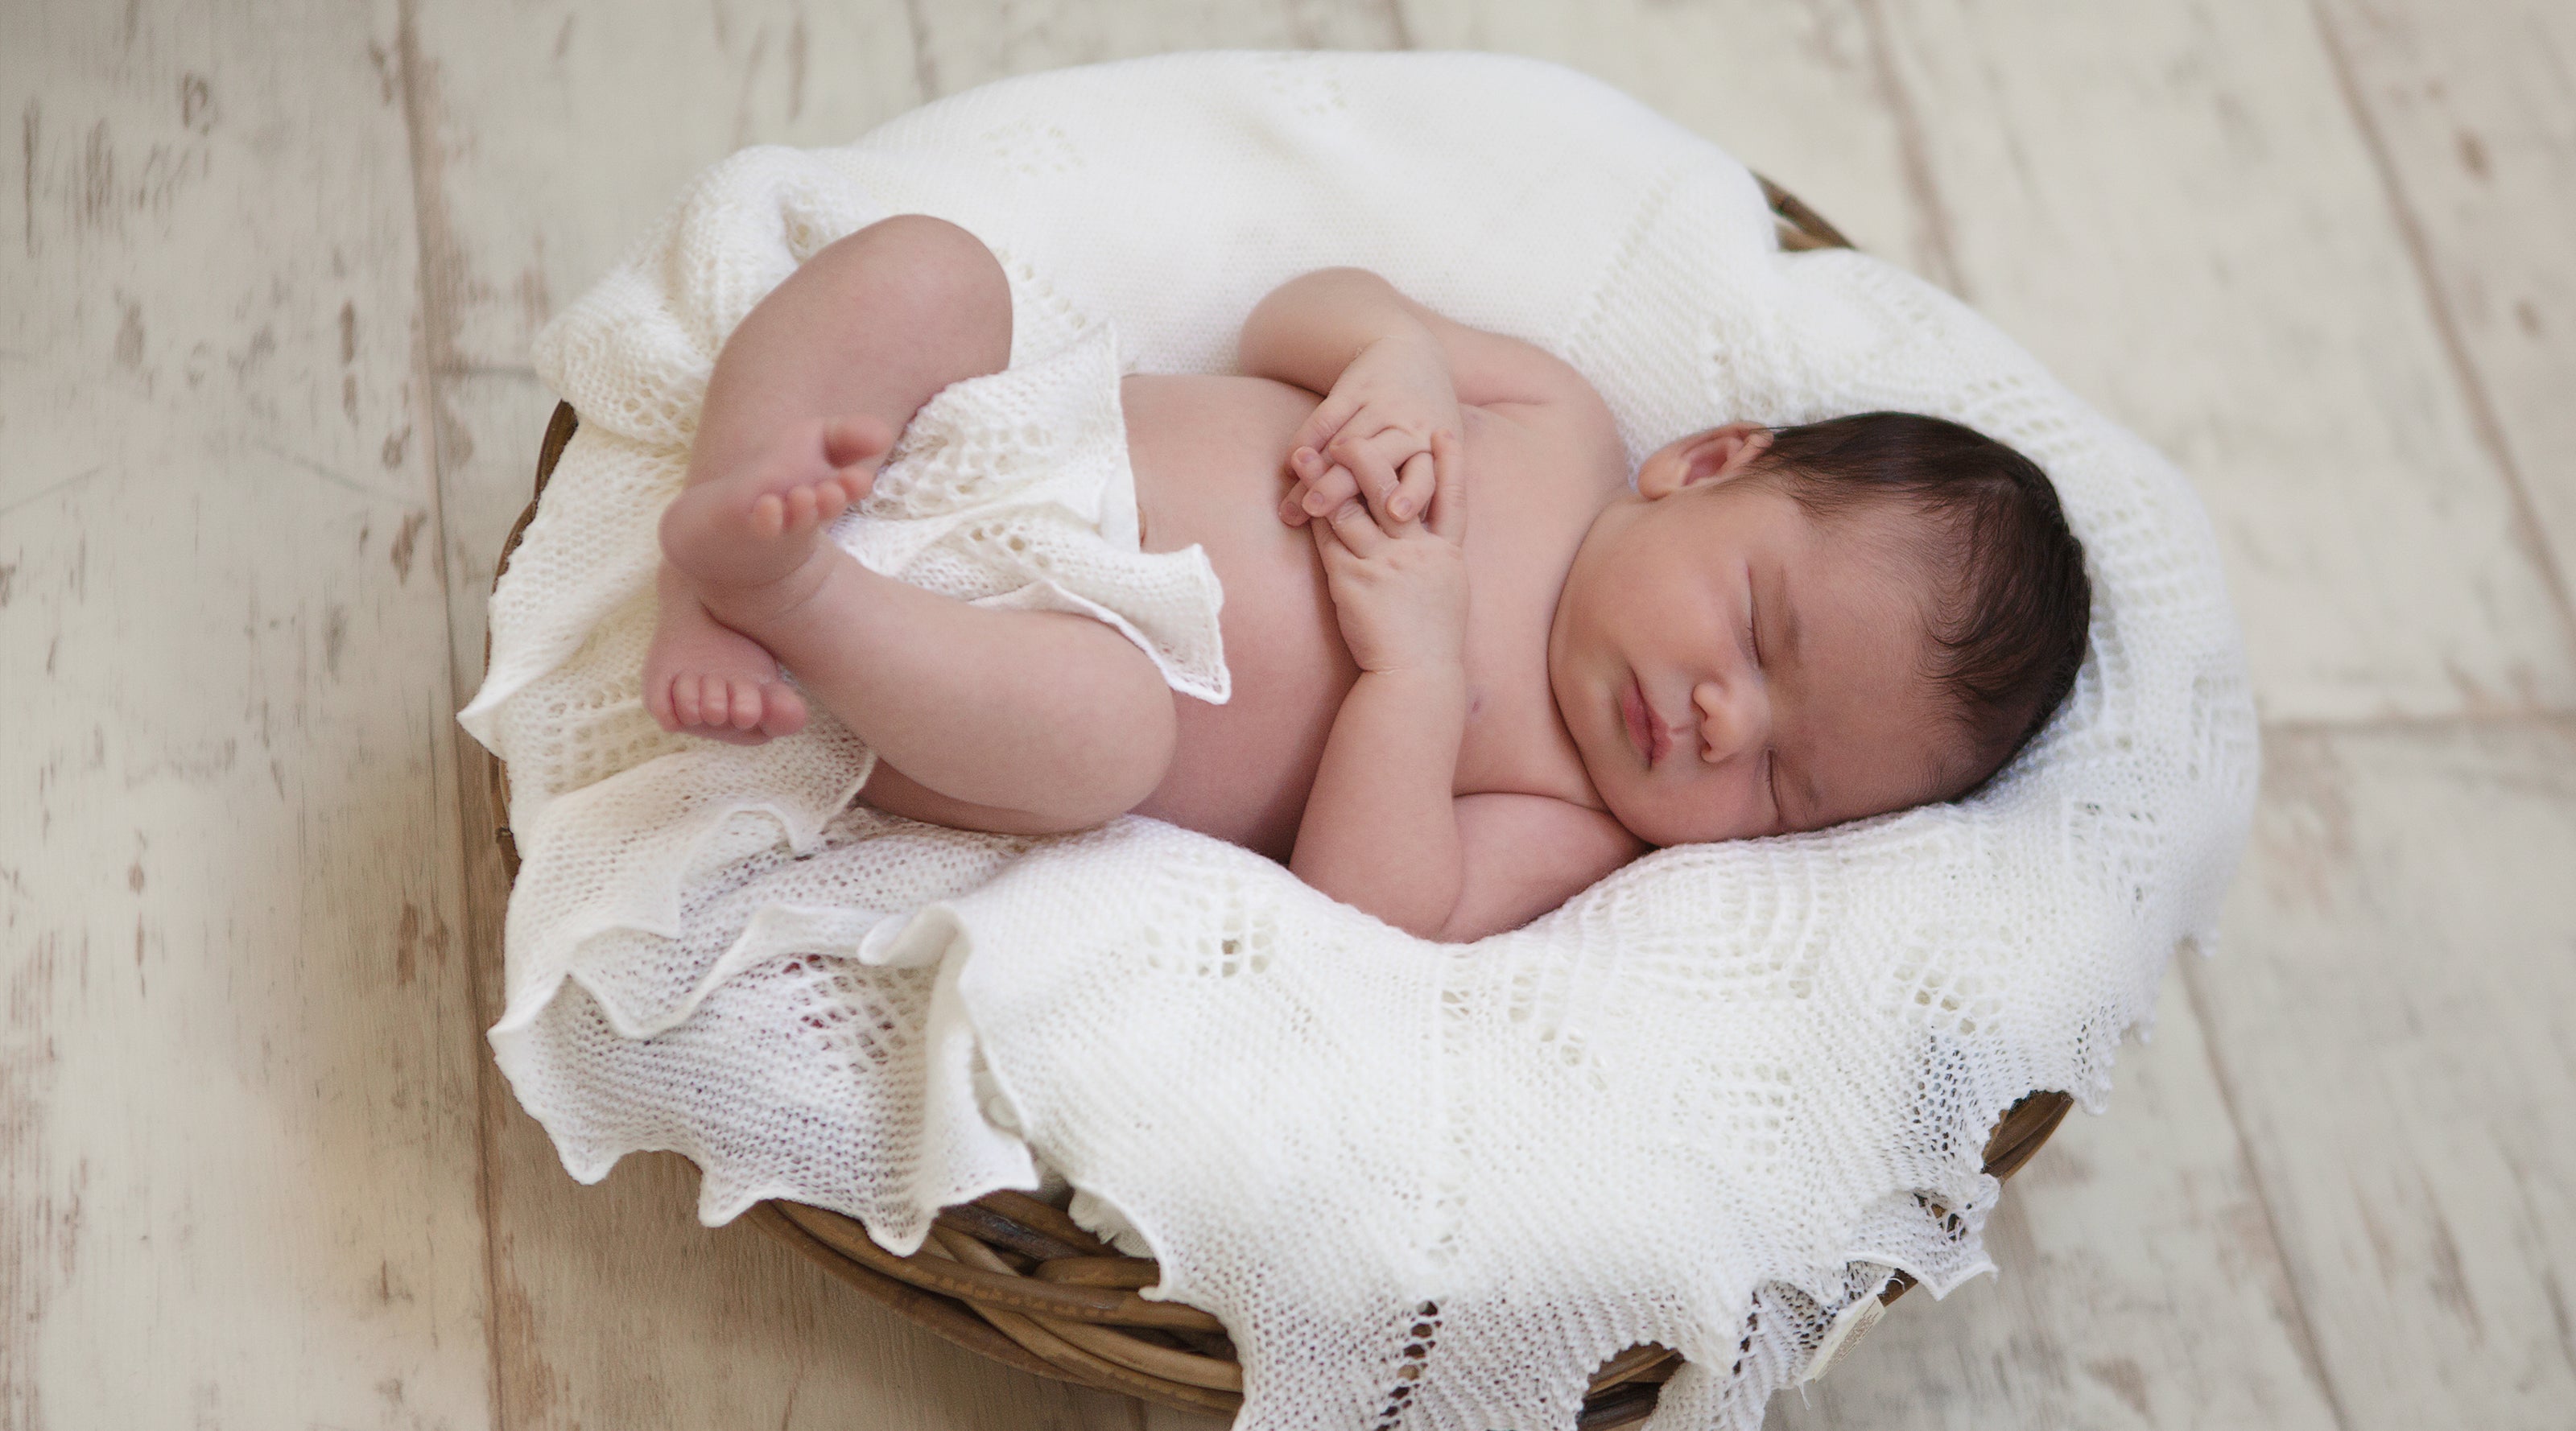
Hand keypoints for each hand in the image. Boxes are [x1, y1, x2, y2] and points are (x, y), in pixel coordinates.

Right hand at [1280, 332, 1462, 530]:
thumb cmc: (1422, 420)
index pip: (1423, 476)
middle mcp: (1409, 426)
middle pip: (1374, 463)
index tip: (1396, 514)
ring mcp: (1381, 405)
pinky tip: (1289, 464)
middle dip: (1343, 487)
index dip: (1412, 494)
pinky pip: (1326, 416)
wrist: (1411, 354)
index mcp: (1433, 448)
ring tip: (1292, 506)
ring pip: (1344, 444)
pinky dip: (1305, 439)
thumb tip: (1409, 550)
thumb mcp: (1436, 448)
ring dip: (1314, 475)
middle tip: (1313, 511)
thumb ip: (1425, 487)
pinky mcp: (1354, 387)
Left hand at [1309, 429, 1470, 674]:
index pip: (1453, 498)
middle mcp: (1418, 552)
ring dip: (1325, 479)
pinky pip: (1328, 541)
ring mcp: (1384, 565)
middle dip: (1370, 458)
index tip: (1440, 429)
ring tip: (1305, 455)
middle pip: (1394, 490)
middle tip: (1350, 438)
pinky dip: (1313, 519)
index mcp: (1447, 554)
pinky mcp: (1353, 581)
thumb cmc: (1431, 637)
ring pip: (1352, 510)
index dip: (1449, 462)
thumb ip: (1437, 554)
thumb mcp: (1448, 590)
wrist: (1415, 676)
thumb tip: (1418, 527)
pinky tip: (1297, 499)